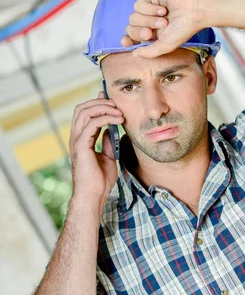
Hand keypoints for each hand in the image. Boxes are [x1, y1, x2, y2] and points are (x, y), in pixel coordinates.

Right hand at [69, 91, 123, 206]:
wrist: (94, 195)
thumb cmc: (100, 180)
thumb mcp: (108, 156)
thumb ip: (107, 142)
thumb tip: (111, 129)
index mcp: (81, 139)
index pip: (84, 113)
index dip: (96, 103)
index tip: (111, 99)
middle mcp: (76, 137)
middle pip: (82, 108)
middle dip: (100, 102)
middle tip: (117, 105)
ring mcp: (76, 140)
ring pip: (85, 112)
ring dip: (104, 108)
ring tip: (119, 112)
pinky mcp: (81, 145)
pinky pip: (92, 123)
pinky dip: (106, 118)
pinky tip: (118, 121)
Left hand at [121, 0, 204, 58]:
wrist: (195, 9)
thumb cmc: (184, 29)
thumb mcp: (166, 46)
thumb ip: (149, 52)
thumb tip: (134, 54)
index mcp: (153, 35)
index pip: (133, 38)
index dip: (127, 40)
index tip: (125, 42)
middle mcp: (150, 23)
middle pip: (131, 28)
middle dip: (139, 32)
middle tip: (150, 33)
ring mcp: (149, 9)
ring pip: (133, 17)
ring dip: (148, 20)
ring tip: (164, 20)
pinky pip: (138, 4)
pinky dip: (150, 8)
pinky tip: (163, 9)